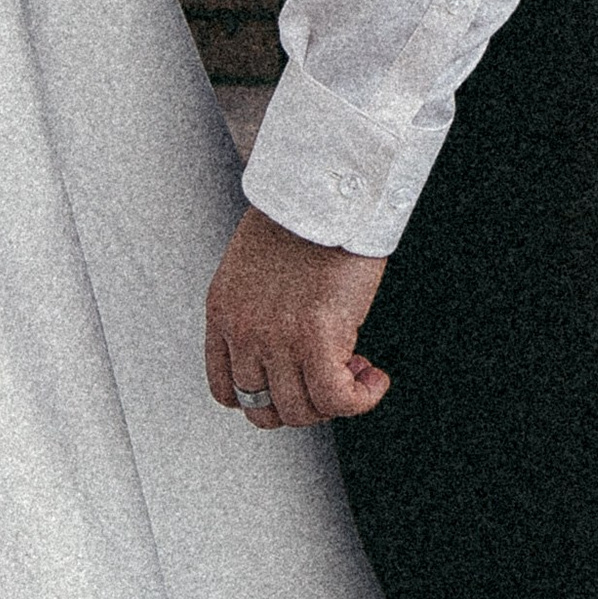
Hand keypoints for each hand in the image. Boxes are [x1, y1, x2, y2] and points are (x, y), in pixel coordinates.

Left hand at [207, 205, 388, 428]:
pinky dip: (361, 398)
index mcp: (223, 311)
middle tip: (331, 377)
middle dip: (303, 402)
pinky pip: (338, 400)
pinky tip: (374, 378)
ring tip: (357, 370)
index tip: (293, 382)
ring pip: (301, 411)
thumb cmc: (302, 214)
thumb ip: (258, 309)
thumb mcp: (254, 266)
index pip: (227, 390)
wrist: (324, 187)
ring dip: (335, 401)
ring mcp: (276, 338)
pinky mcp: (316, 337)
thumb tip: (288, 347)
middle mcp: (243, 330)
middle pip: (265, 409)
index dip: (266, 397)